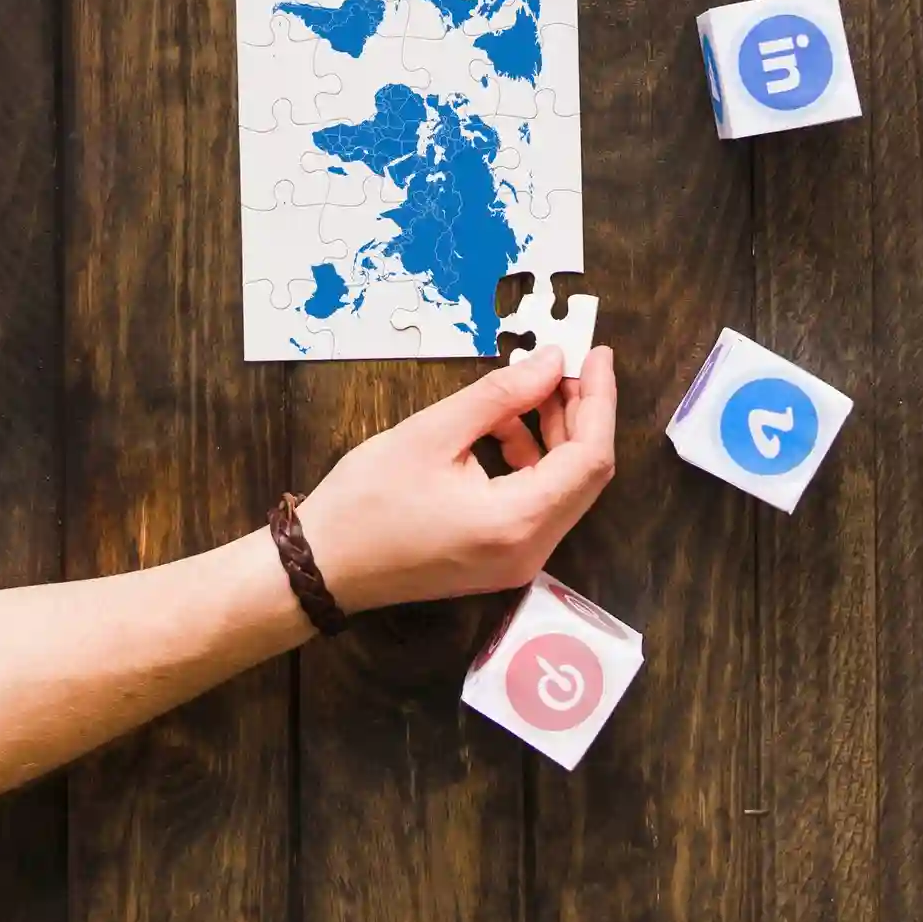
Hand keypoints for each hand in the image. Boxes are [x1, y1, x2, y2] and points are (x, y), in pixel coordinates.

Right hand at [295, 347, 618, 613]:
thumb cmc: (367, 502)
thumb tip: (552, 362)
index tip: (596, 355)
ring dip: (554, 435)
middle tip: (565, 363)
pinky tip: (501, 428)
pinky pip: (537, 502)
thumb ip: (501, 395)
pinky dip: (531, 460)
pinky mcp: (501, 558)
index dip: (598, 401)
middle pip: (584, 475)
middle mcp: (529, 550)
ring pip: (562, 488)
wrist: (324, 566)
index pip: (589, 458)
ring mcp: (517, 560)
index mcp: (517, 523)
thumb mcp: (433, 432)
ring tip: (527, 389)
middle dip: (580, 414)